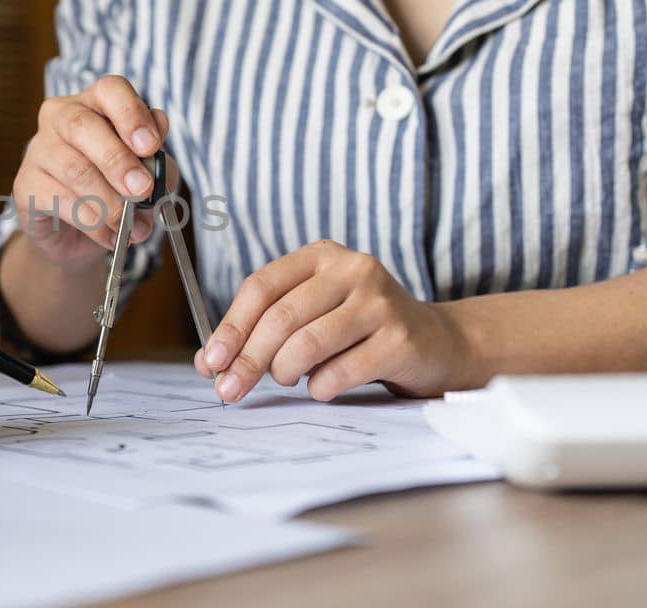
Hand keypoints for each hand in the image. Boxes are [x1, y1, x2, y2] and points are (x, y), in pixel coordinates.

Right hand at [12, 75, 179, 267]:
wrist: (81, 234)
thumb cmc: (117, 190)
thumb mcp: (149, 173)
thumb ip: (156, 157)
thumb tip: (157, 139)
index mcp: (95, 104)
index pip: (109, 90)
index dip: (131, 114)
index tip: (151, 145)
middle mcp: (61, 117)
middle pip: (82, 125)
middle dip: (117, 160)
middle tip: (143, 190)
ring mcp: (38, 149)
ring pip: (74, 169)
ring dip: (110, 203)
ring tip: (132, 227)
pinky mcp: (25, 184)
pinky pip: (60, 201)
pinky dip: (93, 223)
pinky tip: (110, 235)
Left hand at [194, 240, 480, 401]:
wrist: (436, 344)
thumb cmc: (360, 332)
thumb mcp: (313, 315)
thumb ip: (264, 330)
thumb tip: (210, 363)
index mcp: (321, 256)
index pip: (261, 287)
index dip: (231, 327)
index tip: (210, 362)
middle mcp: (352, 269)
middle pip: (280, 317)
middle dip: (248, 359)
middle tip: (230, 391)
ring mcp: (380, 301)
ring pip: (307, 343)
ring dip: (285, 372)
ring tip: (288, 380)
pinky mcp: (400, 338)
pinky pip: (340, 371)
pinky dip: (320, 387)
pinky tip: (324, 387)